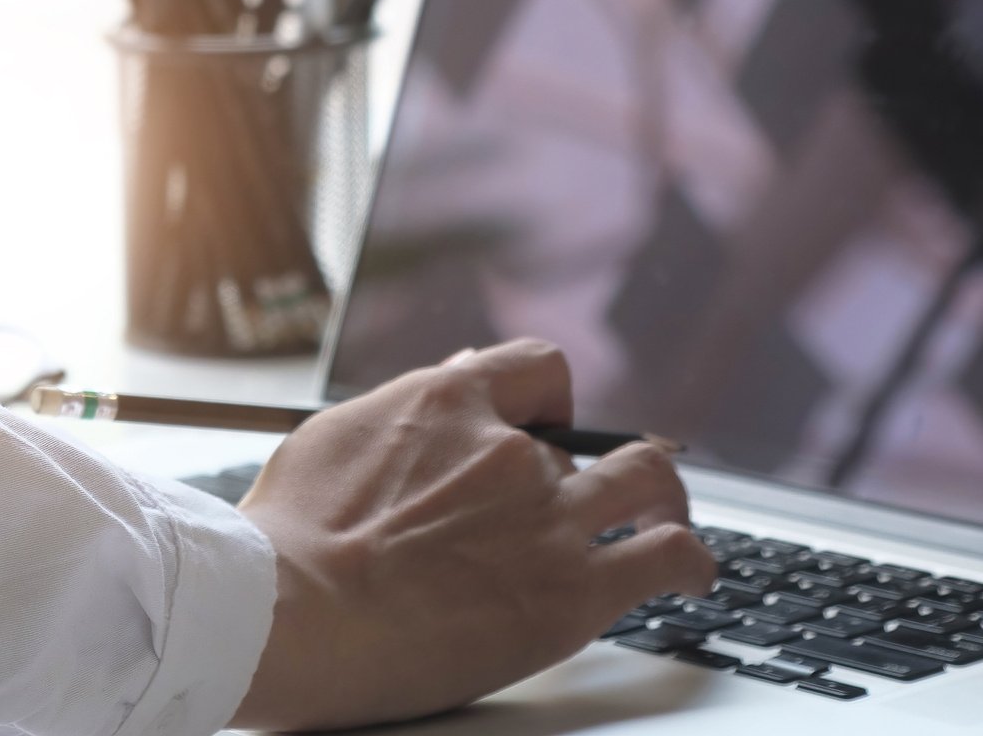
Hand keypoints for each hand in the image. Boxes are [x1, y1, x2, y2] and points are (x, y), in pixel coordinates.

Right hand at [230, 341, 714, 731]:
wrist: (289, 613)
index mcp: (448, 402)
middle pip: (588, 440)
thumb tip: (453, 375)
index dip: (549, 402)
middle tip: (596, 491)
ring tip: (666, 517)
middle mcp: (511, 450)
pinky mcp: (571, 592)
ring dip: (661, 497)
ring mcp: (549, 520)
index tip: (545, 431)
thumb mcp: (334, 438)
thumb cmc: (288, 536)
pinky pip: (666, 556)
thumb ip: (402, 407)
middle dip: (596, 462)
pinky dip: (691, 562)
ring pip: (647, 482)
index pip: (536, 369)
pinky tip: (693, 576)